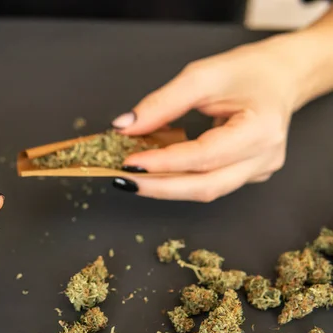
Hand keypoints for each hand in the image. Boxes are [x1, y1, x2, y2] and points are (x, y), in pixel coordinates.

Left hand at [111, 34, 309, 201]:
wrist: (281, 76)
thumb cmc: (247, 71)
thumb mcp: (202, 76)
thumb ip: (162, 103)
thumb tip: (124, 126)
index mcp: (261, 130)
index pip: (204, 156)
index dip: (164, 163)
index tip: (130, 162)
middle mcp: (264, 158)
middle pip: (205, 186)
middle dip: (159, 186)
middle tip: (122, 180)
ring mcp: (258, 170)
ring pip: (206, 190)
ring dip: (166, 185)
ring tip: (133, 176)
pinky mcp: (248, 175)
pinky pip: (209, 183)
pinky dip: (179, 178)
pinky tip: (156, 169)